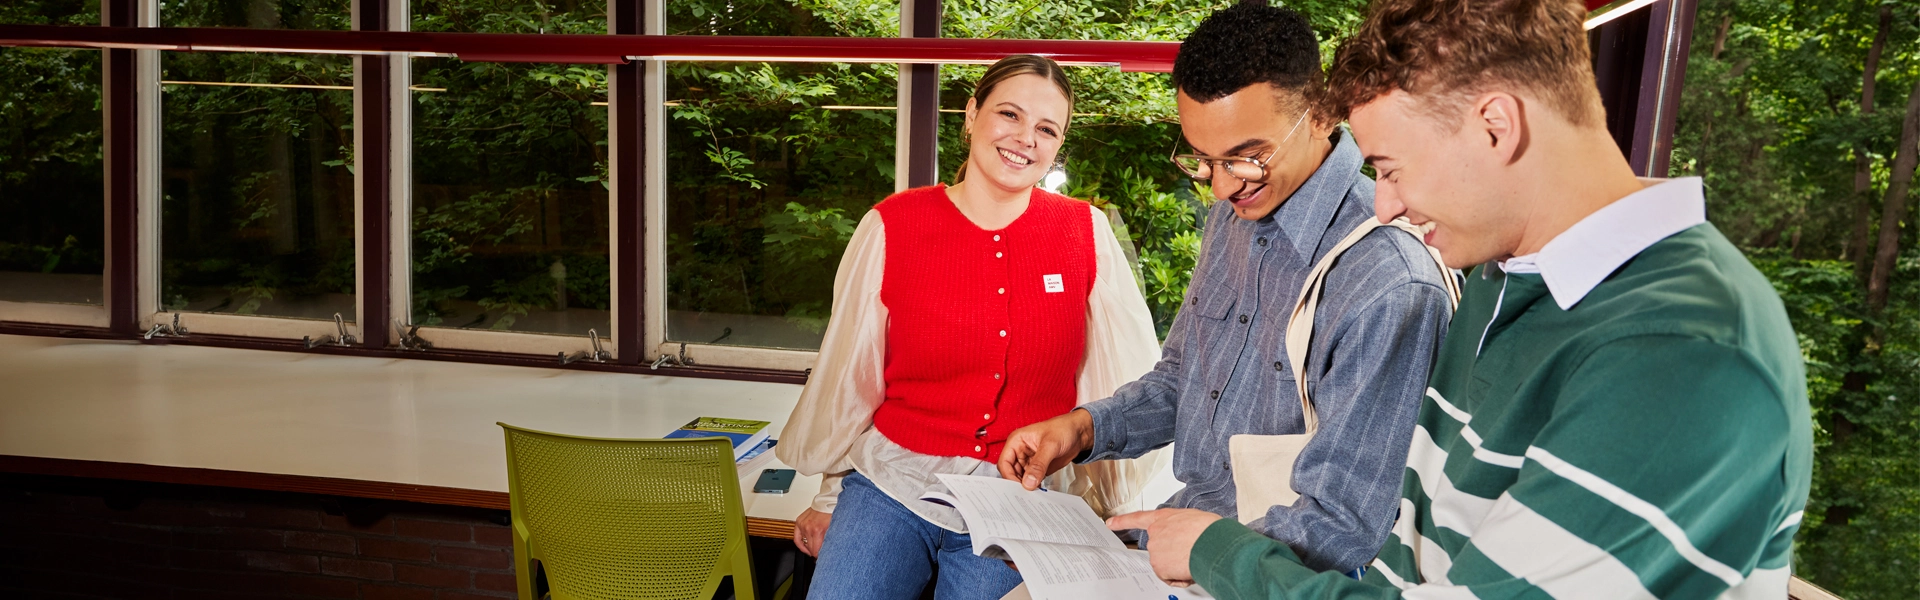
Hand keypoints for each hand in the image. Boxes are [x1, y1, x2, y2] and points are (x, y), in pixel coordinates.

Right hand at [792, 508, 830, 556]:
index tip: (820, 557)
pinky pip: (796, 537)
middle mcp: (808, 528)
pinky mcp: (798, 522)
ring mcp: (802, 525)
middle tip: (818, 555)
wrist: (826, 503)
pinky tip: (803, 546)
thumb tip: (825, 551)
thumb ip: (828, 541)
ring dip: (807, 548)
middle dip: (814, 552)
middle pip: (809, 548)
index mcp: (817, 531)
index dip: (818, 556)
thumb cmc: (830, 514)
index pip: (815, 550)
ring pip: (802, 543)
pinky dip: (800, 543)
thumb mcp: (832, 529)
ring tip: (812, 550)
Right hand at [997, 409, 1094, 489]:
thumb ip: (1039, 465)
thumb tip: (1028, 482)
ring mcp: (1029, 461)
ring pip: (1020, 478)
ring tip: (1033, 495)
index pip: (1004, 462)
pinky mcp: (1038, 468)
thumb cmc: (1063, 429)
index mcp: (1016, 441)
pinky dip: (1034, 487)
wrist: (1079, 432)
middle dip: (1017, 483)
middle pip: (1011, 472)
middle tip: (1026, 494)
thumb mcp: (1050, 445)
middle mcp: (1020, 452)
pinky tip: (1039, 492)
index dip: (1009, 476)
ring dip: (1026, 487)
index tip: (1018, 487)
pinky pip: (1031, 480)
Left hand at [1106, 508, 1224, 585]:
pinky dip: (1179, 577)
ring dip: (1177, 566)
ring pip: (1165, 564)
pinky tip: (1188, 568)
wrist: (1211, 542)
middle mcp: (1155, 533)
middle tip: (1189, 551)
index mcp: (1163, 517)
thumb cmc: (1209, 529)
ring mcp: (1155, 550)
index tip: (1110, 523)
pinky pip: (1169, 577)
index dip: (1122, 521)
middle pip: (1158, 549)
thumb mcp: (1192, 518)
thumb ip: (1179, 526)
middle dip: (1172, 554)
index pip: (1138, 518)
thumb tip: (1185, 536)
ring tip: (1192, 557)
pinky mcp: (1159, 566)